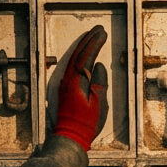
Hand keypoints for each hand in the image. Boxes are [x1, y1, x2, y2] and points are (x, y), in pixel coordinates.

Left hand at [52, 25, 108, 150]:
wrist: (69, 136)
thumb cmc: (85, 123)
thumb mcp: (98, 103)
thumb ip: (99, 83)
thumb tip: (98, 67)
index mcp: (77, 80)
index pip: (87, 56)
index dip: (95, 43)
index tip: (102, 33)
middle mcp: (68, 79)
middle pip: (78, 54)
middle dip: (88, 40)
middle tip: (98, 29)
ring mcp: (64, 83)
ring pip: (72, 58)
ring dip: (82, 46)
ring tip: (90, 36)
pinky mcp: (63, 88)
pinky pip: (70, 65)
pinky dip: (77, 56)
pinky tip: (81, 55)